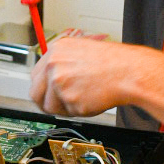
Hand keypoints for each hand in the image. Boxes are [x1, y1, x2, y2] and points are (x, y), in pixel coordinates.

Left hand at [30, 38, 152, 116]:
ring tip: (83, 98)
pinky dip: (80, 110)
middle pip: (35, 93)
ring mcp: (60, 82)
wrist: (129, 71)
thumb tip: (49, 80)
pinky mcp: (70, 99)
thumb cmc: (113, 62)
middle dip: (45, 103)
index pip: (35, 75)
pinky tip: (92, 98)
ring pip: (51, 107)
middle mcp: (53, 64)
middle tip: (56, 106)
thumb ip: (61, 63)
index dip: (41, 88)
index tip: (46, 95)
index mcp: (55, 50)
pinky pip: (69, 113)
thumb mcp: (81, 50)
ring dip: (65, 108)